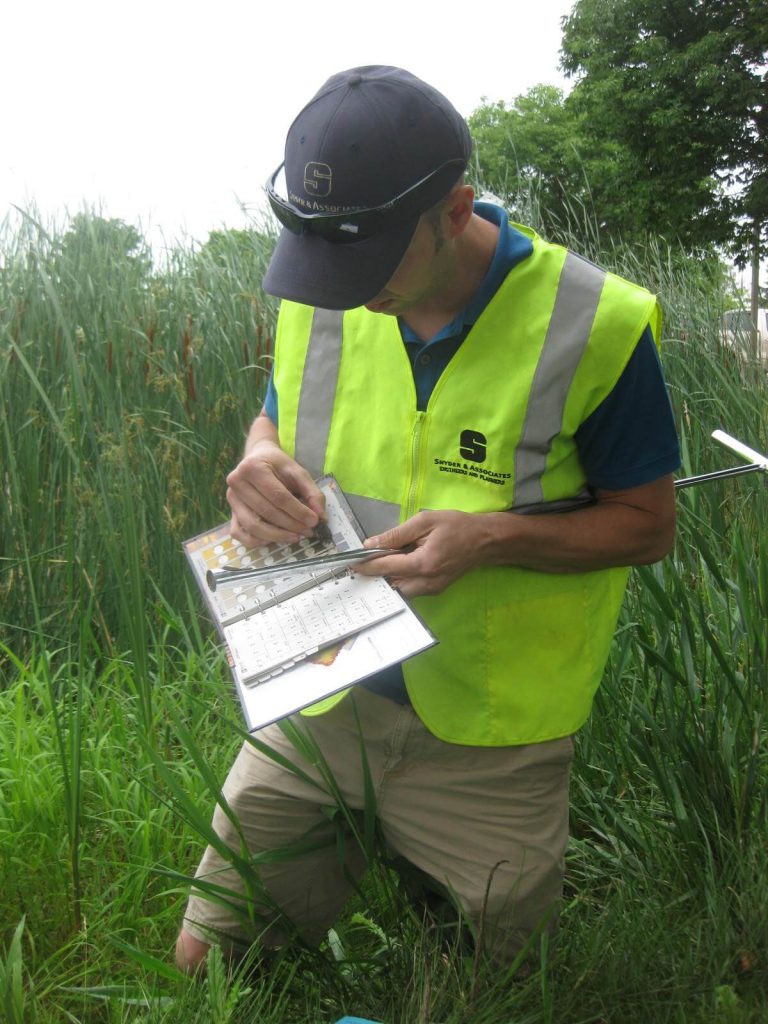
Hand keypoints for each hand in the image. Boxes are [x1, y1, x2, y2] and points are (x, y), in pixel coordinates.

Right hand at [225, 440, 324, 546]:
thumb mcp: (298, 472)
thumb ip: (312, 493)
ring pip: (252, 526)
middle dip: (290, 525)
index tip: (314, 521)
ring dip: (276, 536)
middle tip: (308, 531)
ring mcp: (231, 499)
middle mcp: (236, 483)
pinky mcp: (230, 512)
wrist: (258, 458)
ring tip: (295, 537)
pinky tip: (275, 539)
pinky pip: (240, 533)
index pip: (278, 496)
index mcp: (253, 468)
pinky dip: (257, 541)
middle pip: (266, 512)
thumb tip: (321, 517)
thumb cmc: (278, 465)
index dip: (297, 511)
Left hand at [356, 510, 486, 597]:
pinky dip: (402, 579)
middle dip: (378, 574)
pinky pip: (412, 589)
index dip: (366, 565)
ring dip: (390, 578)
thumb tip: (371, 544)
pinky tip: (402, 565)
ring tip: (385, 562)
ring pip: (401, 590)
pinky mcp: (436, 590)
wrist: (485, 540)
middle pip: (391, 585)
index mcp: (423, 563)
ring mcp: (433, 589)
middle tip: (367, 561)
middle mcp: (427, 582)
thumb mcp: (425, 521)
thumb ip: (397, 534)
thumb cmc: (457, 526)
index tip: (351, 563)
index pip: (386, 567)